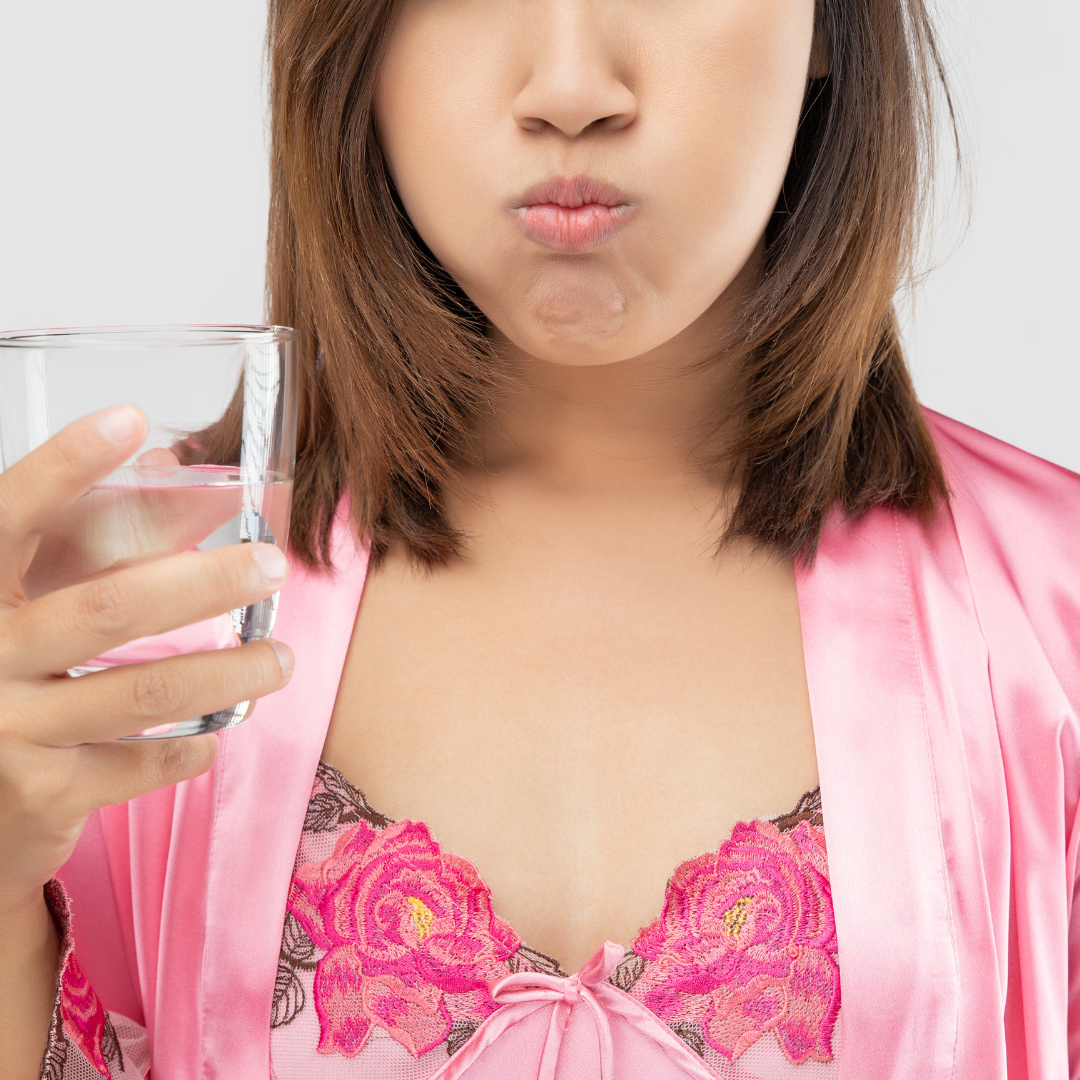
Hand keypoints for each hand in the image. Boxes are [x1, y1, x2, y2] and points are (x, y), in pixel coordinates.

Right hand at [0, 405, 293, 913]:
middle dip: (205, 583)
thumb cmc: (2, 682)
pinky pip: (141, 762)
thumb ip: (76, 547)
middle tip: (272, 565)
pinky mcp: (42, 791)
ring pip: (145, 690)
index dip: (65, 464)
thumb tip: (169, 464)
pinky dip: (191, 747)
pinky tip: (214, 735)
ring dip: (229, 672)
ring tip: (279, 658)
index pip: (11, 515)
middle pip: (109, 608)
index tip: (130, 417)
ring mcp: (8, 728)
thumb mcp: (20, 607)